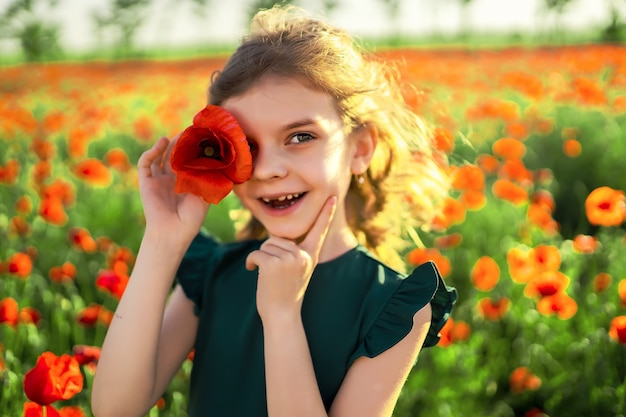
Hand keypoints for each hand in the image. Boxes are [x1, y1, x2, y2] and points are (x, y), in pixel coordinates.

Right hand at [137, 136, 208, 239]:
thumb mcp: (205, 194)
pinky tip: (162, 143)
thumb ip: (209, 177)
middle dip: (182, 143)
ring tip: (178, 135)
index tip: (202, 136)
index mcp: (186, 182)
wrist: (174, 231)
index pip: (188, 160)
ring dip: (167, 144)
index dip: (193, 149)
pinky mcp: (146, 182)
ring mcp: (158, 180)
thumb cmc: (192, 217)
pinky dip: (152, 151)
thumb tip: (220, 159)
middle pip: (175, 155)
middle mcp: (171, 180)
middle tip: (191, 131)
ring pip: (160, 156)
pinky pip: (145, 163)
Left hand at [245, 196, 336, 320]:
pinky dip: (251, 262)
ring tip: (269, 277)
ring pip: (266, 246)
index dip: (326, 213)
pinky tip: (254, 273)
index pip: (319, 231)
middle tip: (275, 274)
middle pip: (277, 238)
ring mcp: (289, 259)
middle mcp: (303, 255)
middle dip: (270, 252)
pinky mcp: (273, 263)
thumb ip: (293, 253)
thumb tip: (276, 238)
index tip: (333, 197)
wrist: (282, 315)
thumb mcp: (296, 270)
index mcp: (311, 255)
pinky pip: (256, 253)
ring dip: (261, 259)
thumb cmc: (285, 293)